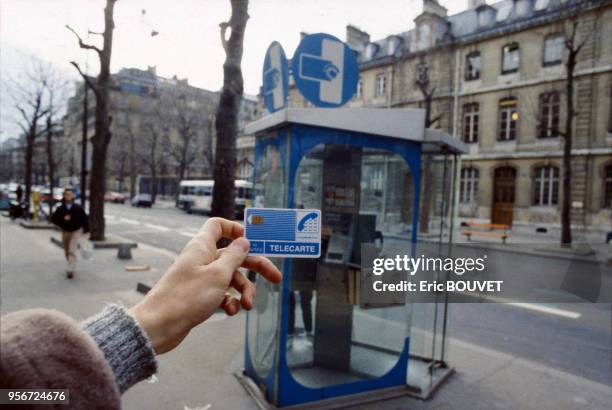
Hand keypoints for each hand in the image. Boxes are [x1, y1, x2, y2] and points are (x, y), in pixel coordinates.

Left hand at [128, 217, 281, 353]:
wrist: (159, 326)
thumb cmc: (187, 297)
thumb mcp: (218, 275)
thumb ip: (235, 256)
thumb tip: (244, 241)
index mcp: (203, 246)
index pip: (218, 226)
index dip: (236, 229)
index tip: (253, 240)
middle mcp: (202, 259)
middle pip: (234, 255)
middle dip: (256, 267)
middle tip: (276, 277)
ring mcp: (201, 278)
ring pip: (231, 278)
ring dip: (243, 291)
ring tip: (247, 305)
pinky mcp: (200, 296)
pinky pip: (222, 294)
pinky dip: (230, 301)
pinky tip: (231, 312)